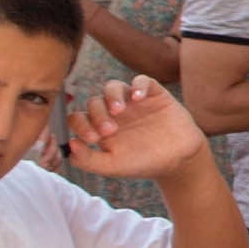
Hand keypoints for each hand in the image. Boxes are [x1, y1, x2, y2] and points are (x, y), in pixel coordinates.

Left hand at [63, 75, 209, 183]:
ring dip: (112, 96)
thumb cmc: (143, 164)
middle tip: (109, 130)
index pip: (78, 118)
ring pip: (113, 87)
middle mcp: (113, 112)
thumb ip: (88, 160)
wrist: (178, 161)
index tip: (92, 139)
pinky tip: (139, 98)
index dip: (80, 125)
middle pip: (94, 102)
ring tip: (119, 110)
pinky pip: (142, 81)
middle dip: (97, 115)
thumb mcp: (113, 166)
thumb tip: (70, 146)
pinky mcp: (153, 94)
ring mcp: (133, 102)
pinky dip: (138, 85)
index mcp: (99, 128)